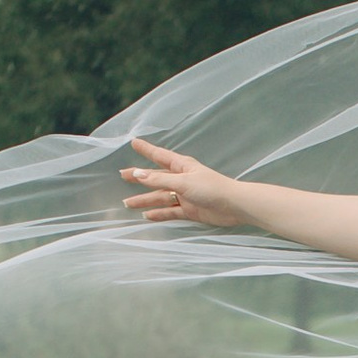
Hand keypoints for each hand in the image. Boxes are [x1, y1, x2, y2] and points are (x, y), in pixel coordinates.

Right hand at [121, 135, 243, 228]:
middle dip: (140, 177)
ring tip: (127, 203)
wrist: (234, 206)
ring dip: (145, 200)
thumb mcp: (183, 182)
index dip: (146, 150)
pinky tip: (146, 216)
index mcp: (182, 166)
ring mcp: (185, 195)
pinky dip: (159, 214)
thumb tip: (138, 173)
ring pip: (160, 197)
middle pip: (156, 178)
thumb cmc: (211, 188)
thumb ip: (159, 180)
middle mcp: (181, 179)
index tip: (133, 142)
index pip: (159, 156)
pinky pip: (170, 212)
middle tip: (123, 175)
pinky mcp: (189, 210)